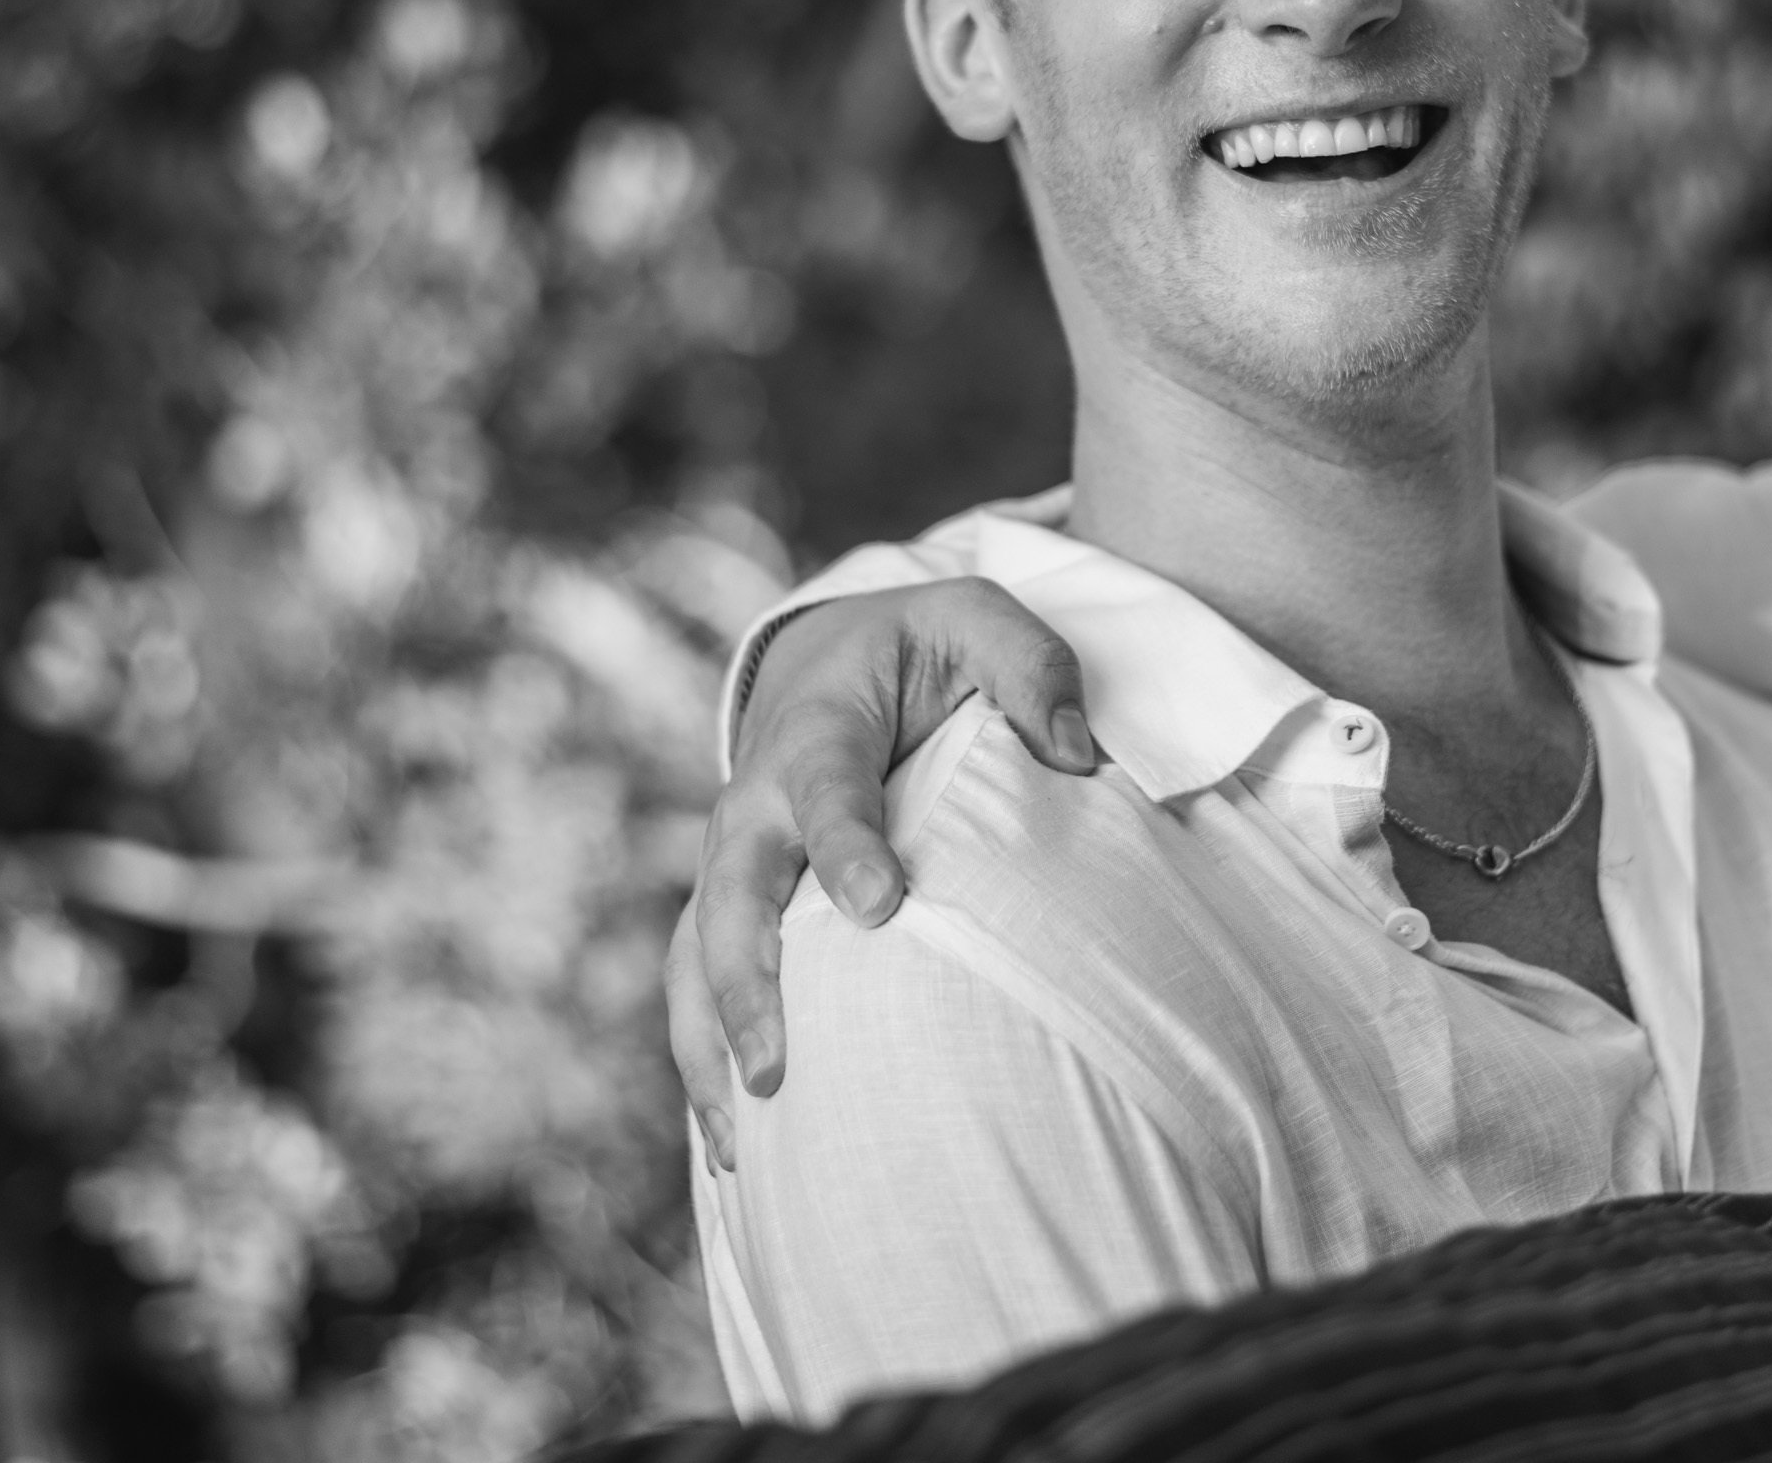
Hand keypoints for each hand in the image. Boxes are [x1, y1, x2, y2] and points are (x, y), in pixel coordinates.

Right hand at [667, 577, 1096, 1165]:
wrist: (817, 660)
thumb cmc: (915, 651)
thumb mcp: (977, 620)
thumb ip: (1031, 668)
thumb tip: (1078, 755)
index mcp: (817, 733)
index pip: (825, 789)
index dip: (845, 844)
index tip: (878, 907)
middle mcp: (753, 807)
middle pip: (730, 899)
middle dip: (746, 985)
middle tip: (777, 1067)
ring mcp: (729, 868)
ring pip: (693, 960)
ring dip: (709, 1046)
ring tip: (743, 1135)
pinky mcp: (723, 914)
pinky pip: (694, 991)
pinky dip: (702, 1067)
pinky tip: (734, 1152)